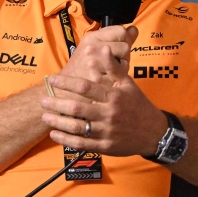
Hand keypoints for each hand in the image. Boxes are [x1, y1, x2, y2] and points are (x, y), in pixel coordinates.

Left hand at [40, 73, 166, 157]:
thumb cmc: (138, 105)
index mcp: (114, 96)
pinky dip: (66, 139)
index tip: (52, 79)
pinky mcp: (105, 146)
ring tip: (45, 116)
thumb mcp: (129, 84)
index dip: (66, 82)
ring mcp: (107, 131)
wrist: (154, 132)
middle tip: (43, 99)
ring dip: (58, 122)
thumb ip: (113, 68)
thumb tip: (103, 49)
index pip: (85, 87)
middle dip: (57, 103)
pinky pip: (82, 143)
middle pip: (77, 107)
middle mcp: (109, 113)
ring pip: (77, 127)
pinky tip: (54, 134)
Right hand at [58, 25, 137, 84]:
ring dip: (121, 67)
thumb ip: (116, 36)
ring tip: (108, 71)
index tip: (116, 47)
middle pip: (125, 47)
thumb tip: (133, 29)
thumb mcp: (94, 45)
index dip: (123, 40)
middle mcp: (92, 48)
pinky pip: (120, 76)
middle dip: (123, 56)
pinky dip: (117, 79)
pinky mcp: (99, 80)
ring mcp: (95, 64)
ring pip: (125, 62)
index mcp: (91, 37)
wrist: (65, 87)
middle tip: (110, 62)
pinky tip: (108, 79)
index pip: (122, 31)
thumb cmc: (82, 66)